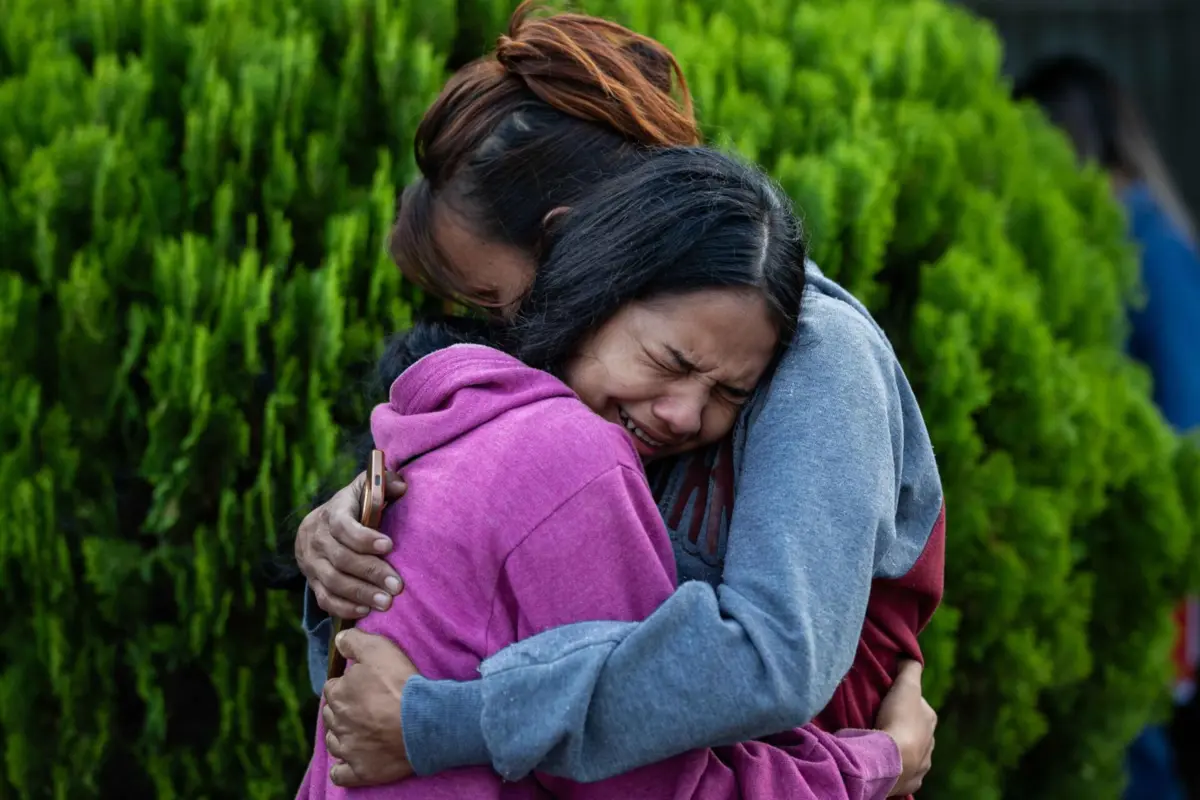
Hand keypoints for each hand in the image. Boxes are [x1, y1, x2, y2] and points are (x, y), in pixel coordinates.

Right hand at [296, 469, 407, 617]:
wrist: (320, 526)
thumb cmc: (354, 506)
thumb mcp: (365, 489)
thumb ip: (383, 483)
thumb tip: (401, 487)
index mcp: (331, 512)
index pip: (342, 526)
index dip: (364, 537)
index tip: (389, 546)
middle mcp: (316, 538)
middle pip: (341, 559)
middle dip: (371, 572)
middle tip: (397, 585)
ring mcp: (311, 562)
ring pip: (333, 582)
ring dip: (361, 594)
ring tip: (387, 603)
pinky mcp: (311, 582)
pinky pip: (325, 599)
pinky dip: (345, 607)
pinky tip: (366, 611)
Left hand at [323, 629, 419, 786]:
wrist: (424, 721)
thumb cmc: (401, 683)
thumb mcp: (378, 648)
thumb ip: (353, 641)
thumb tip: (339, 639)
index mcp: (338, 694)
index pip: (333, 687)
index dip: (347, 684)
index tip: (363, 685)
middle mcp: (338, 722)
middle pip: (332, 714)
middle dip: (344, 709)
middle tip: (366, 706)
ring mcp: (348, 749)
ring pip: (334, 742)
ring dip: (342, 736)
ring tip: (362, 730)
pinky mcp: (360, 770)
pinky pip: (341, 774)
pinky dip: (343, 769)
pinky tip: (351, 760)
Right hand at [876, 660, 935, 796]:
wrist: (889, 759)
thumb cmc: (898, 720)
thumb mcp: (906, 685)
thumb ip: (910, 668)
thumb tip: (909, 655)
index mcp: (930, 720)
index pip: (917, 705)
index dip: (902, 699)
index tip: (886, 698)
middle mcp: (929, 744)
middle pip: (914, 729)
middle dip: (900, 725)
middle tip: (879, 719)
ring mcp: (919, 765)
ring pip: (909, 751)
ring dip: (897, 747)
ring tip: (877, 742)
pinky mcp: (908, 782)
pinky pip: (901, 771)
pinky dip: (893, 766)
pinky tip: (882, 761)